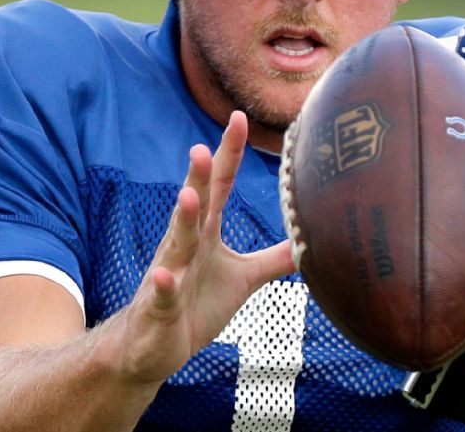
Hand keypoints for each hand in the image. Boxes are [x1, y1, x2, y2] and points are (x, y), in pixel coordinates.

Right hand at [119, 111, 294, 383]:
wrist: (153, 347)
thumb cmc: (196, 305)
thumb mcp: (244, 278)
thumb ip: (275, 258)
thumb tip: (311, 241)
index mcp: (205, 233)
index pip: (219, 185)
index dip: (229, 153)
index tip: (238, 118)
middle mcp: (185, 246)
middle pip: (196, 204)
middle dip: (199, 176)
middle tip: (202, 146)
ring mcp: (170, 274)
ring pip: (176, 243)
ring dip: (182, 219)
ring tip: (189, 195)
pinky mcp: (160, 307)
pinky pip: (162, 294)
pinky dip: (164, 285)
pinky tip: (165, 275)